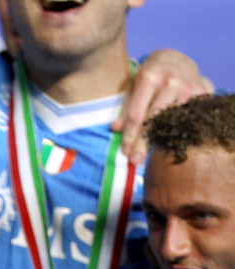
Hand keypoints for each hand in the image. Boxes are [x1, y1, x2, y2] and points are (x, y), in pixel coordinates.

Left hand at [113, 50, 213, 164]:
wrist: (176, 59)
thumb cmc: (149, 75)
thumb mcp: (133, 86)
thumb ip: (125, 107)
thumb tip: (115, 128)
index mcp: (149, 78)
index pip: (137, 114)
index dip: (130, 135)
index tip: (125, 152)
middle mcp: (170, 82)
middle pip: (154, 121)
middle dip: (143, 143)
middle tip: (136, 161)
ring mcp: (188, 86)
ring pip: (172, 121)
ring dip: (162, 139)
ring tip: (151, 154)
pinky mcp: (202, 91)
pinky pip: (189, 117)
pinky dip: (180, 129)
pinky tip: (172, 141)